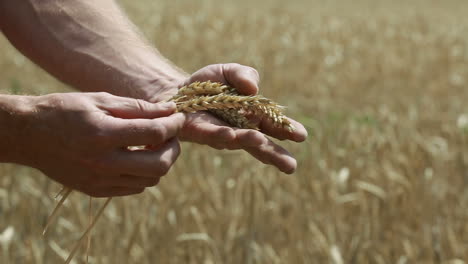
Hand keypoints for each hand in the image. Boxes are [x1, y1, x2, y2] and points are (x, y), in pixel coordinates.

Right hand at [17, 92, 184, 196]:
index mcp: (103, 134)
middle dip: (174, 148)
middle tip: (170, 134)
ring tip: (153, 145)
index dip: (174, 124)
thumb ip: (138, 108)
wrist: (29, 136)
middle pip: (160, 165)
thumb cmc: (64, 111)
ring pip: (151, 180)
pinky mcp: (97, 190)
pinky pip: (135, 188)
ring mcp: (100, 180)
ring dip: (161, 162)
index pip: (155, 133)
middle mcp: (103, 162)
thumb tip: (169, 111)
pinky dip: (144, 173)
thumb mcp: (100, 100)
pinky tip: (137, 157)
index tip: (178, 117)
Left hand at [152, 63, 307, 173]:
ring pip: (237, 141)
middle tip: (291, 166)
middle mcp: (239, 129)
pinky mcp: (199, 133)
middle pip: (261, 143)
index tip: (301, 135)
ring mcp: (220, 134)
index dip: (287, 129)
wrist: (175, 90)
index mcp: (251, 115)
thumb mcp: (228, 72)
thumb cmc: (207, 85)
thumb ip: (244, 74)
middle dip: (275, 154)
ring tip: (261, 141)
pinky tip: (230, 135)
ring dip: (248, 141)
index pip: (273, 124)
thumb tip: (253, 88)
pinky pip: (212, 134)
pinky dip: (221, 135)